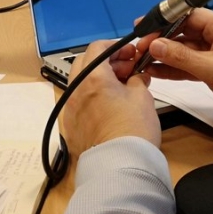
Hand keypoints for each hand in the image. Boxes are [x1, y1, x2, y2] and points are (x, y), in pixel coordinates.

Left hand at [61, 39, 160, 159]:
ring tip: (122, 88)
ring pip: (81, 83)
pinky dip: (92, 96)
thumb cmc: (133, 130)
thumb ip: (138, 80)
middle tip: (128, 68)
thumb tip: (136, 78)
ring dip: (99, 79)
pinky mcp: (70, 126)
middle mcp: (75, 90)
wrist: (121, 166)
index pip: (98, 47)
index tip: (130, 53)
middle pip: (86, 63)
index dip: (117, 47)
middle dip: (107, 61)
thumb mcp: (143, 96)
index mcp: (91, 77)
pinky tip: (110, 105)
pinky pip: (79, 102)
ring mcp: (70, 109)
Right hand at [135, 8, 212, 117]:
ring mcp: (212, 52)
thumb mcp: (212, 69)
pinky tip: (155, 70)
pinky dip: (172, 67)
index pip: (189, 16)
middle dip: (161, 39)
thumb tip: (156, 46)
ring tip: (142, 60)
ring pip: (182, 48)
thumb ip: (182, 57)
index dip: (166, 21)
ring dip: (163, 55)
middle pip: (182, 31)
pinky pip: (186, 63)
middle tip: (141, 47)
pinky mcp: (209, 67)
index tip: (146, 28)